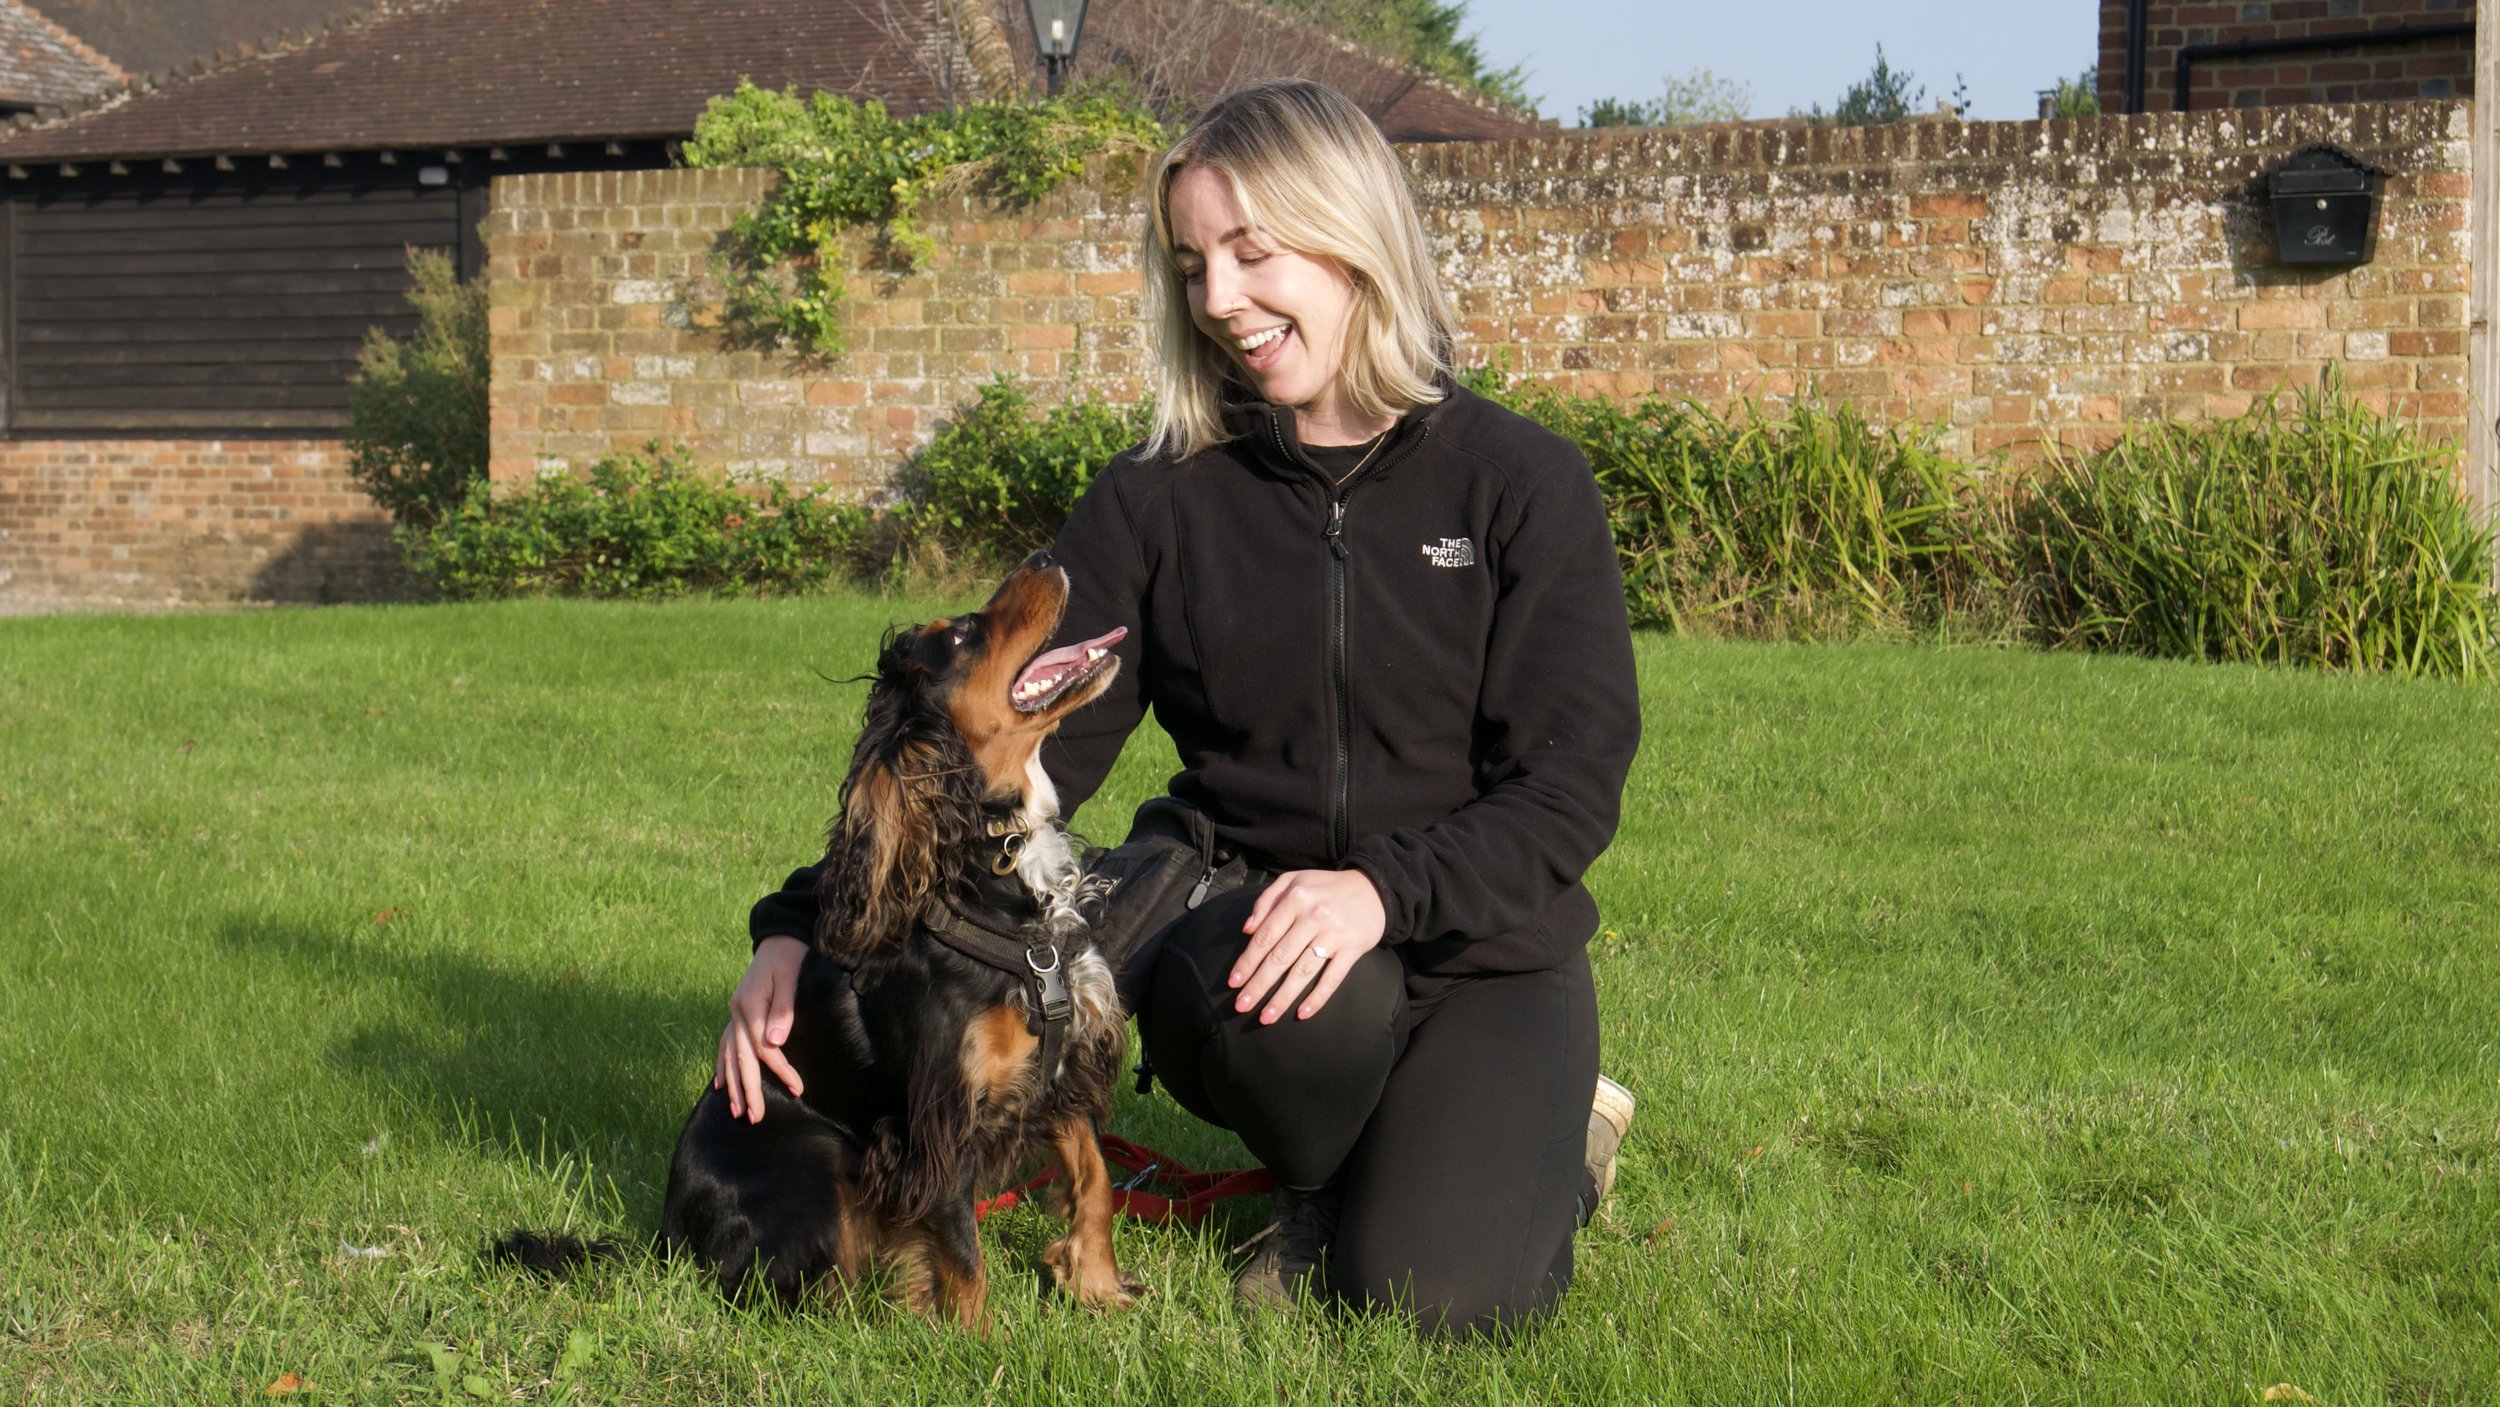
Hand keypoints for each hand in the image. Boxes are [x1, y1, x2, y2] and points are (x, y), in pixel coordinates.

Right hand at [714, 935, 808, 1122]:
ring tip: (735, 1111)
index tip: (796, 1089)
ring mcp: (733, 1013)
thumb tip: (776, 1042)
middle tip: (754, 1117)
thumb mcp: (790, 978)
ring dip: (732, 1084)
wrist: (780, 937)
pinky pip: (725, 1044)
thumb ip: (783, 1010)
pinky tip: (718, 1084)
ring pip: (729, 1054)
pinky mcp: (737, 1012)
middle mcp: (736, 1011)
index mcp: (749, 1005)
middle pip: (741, 1057)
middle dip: (747, 1089)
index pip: (764, 1048)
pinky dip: (722, 1065)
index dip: (780, 1070)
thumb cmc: (790, 957)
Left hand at [1230, 869, 1385, 1023]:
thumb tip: (1246, 929)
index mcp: (1296, 898)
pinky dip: (1317, 997)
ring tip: (1266, 1017)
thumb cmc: (1326, 888)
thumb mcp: (1294, 881)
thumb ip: (1266, 900)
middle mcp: (1314, 916)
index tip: (1233, 982)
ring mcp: (1335, 934)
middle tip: (1241, 1005)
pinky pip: (1332, 978)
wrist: (1373, 888)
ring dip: (1283, 997)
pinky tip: (1302, 1014)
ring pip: (1303, 971)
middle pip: (1280, 957)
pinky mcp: (1353, 948)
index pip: (1265, 936)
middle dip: (1258, 985)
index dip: (1247, 961)